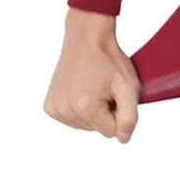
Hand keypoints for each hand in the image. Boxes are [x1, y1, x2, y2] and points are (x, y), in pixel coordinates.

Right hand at [43, 8, 140, 141]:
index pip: (111, 132)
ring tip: (94, 87)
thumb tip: (123, 139)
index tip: (115, 93)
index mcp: (85, 107)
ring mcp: (55, 109)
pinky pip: (72, 119)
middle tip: (105, 88)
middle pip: (96, 129)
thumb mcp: (129, 86)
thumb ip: (129, 116)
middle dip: (105, 112)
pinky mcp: (49, 106)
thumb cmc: (109, 60)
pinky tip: (82, 90)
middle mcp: (65, 111)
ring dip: (93, 111)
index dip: (119, 113)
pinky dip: (80, 109)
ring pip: (84, 125)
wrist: (87, 39)